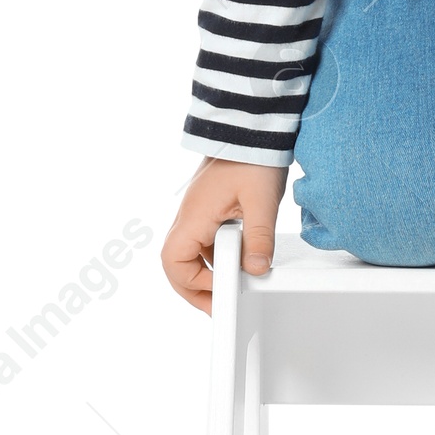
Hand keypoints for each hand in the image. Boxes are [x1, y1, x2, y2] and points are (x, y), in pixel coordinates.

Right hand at [162, 157, 286, 312]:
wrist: (252, 128)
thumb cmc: (251, 157)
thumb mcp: (260, 200)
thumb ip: (259, 238)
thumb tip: (256, 269)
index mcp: (194, 217)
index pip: (174, 263)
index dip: (194, 283)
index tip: (222, 289)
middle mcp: (189, 217)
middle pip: (176, 265)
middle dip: (194, 288)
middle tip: (217, 306)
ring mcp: (197, 213)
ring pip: (189, 254)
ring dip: (204, 275)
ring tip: (227, 290)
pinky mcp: (209, 209)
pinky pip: (203, 241)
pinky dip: (214, 258)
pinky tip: (235, 262)